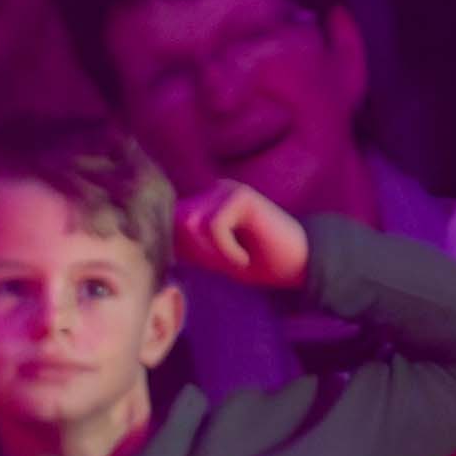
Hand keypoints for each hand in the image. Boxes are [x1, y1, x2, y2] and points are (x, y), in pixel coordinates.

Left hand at [173, 180, 312, 294]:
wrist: (301, 265)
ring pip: (191, 224)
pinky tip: (245, 257)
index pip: (170, 222)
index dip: (182, 249)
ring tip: (237, 260)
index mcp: (206, 201)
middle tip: (228, 263)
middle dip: (198, 251)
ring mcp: (228, 189)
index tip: (213, 266)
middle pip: (177, 223)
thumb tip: (154, 243)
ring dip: (213, 252)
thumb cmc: (260, 262)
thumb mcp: (214, 256)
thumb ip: (187, 245)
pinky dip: (226, 251)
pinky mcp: (241, 196)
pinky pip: (213, 227)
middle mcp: (214, 190)